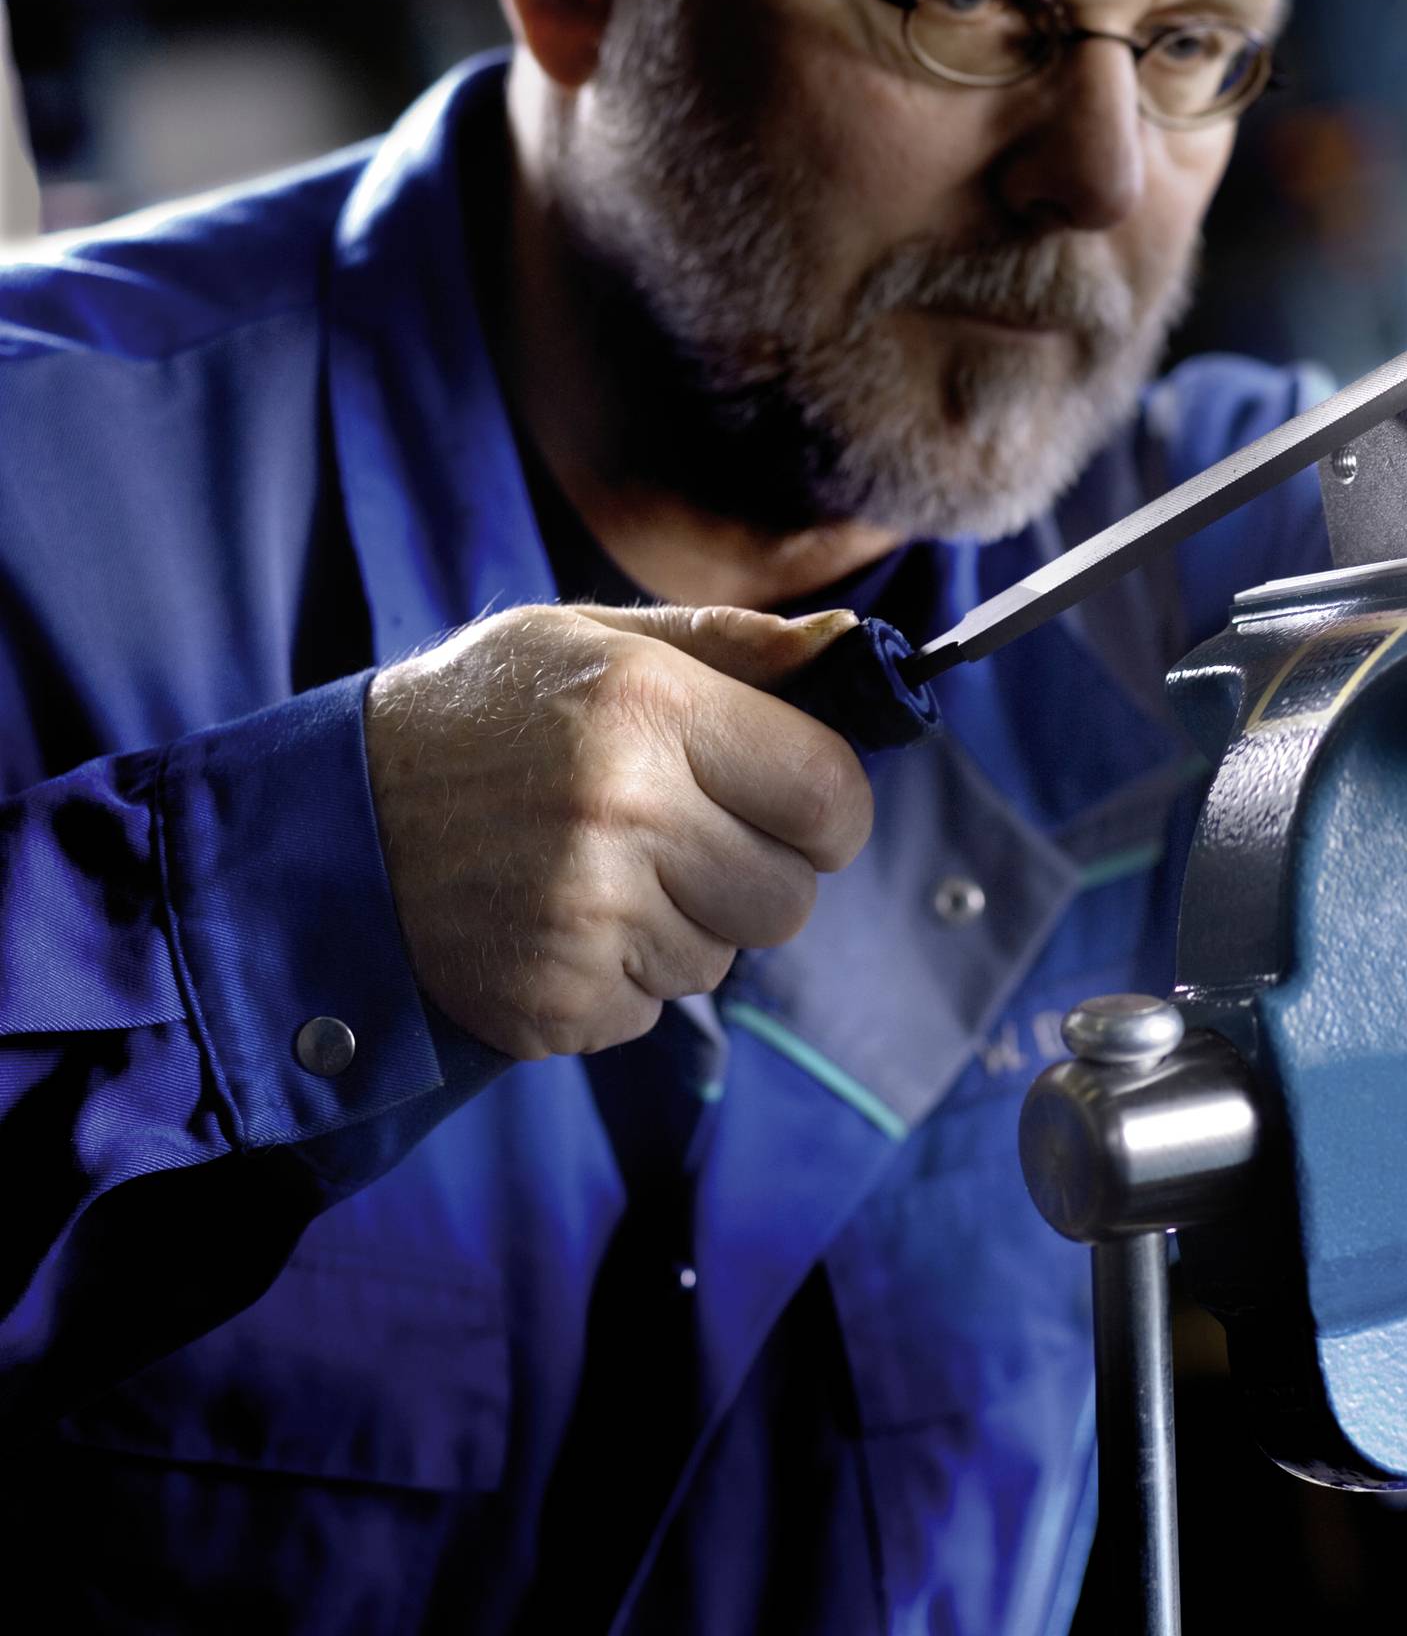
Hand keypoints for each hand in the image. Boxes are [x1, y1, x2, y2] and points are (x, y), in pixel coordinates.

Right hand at [366, 603, 874, 1059]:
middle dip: (753, 874)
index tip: (792, 805)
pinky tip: (549, 924)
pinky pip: (649, 1009)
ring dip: (680, 928)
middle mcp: (622, 813)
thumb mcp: (584, 638)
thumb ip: (728, 644)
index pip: (830, 796)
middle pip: (790, 896)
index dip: (828, 808)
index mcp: (646, 708)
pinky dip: (616, 979)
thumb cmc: (470, 720)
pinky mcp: (552, 1000)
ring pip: (721, 958)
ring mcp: (584, 917)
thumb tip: (850, 641)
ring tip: (589, 875)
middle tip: (675, 839)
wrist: (315, 830)